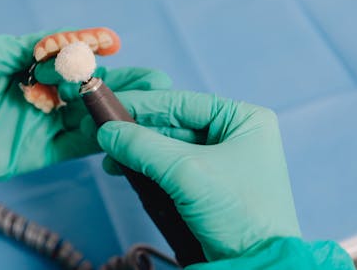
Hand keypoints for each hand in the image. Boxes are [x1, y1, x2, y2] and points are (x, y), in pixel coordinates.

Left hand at [0, 32, 171, 182]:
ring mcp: (42, 125)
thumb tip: (74, 40)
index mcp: (28, 68)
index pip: (72, 59)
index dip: (94, 51)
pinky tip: (120, 126)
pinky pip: (77, 145)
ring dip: (116, 109)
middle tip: (152, 78)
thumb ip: (34, 47)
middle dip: (121, 82)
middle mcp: (41, 96)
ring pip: (88, 116)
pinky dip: (99, 136)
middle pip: (88, 88)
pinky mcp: (41, 153)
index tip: (115, 43)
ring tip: (145, 100)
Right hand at [96, 91, 300, 260]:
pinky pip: (171, 166)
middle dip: (137, 130)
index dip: (142, 103)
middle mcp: (234, 133)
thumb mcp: (187, 172)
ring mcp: (222, 158)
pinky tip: (123, 167)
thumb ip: (143, 146)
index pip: (183, 103)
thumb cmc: (237, 213)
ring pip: (169, 145)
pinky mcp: (208, 182)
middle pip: (174, 123)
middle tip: (101, 130)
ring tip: (109, 154)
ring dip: (138, 150)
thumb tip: (106, 131)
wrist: (256, 267)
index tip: (108, 104)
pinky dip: (146, 166)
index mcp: (243, 119)